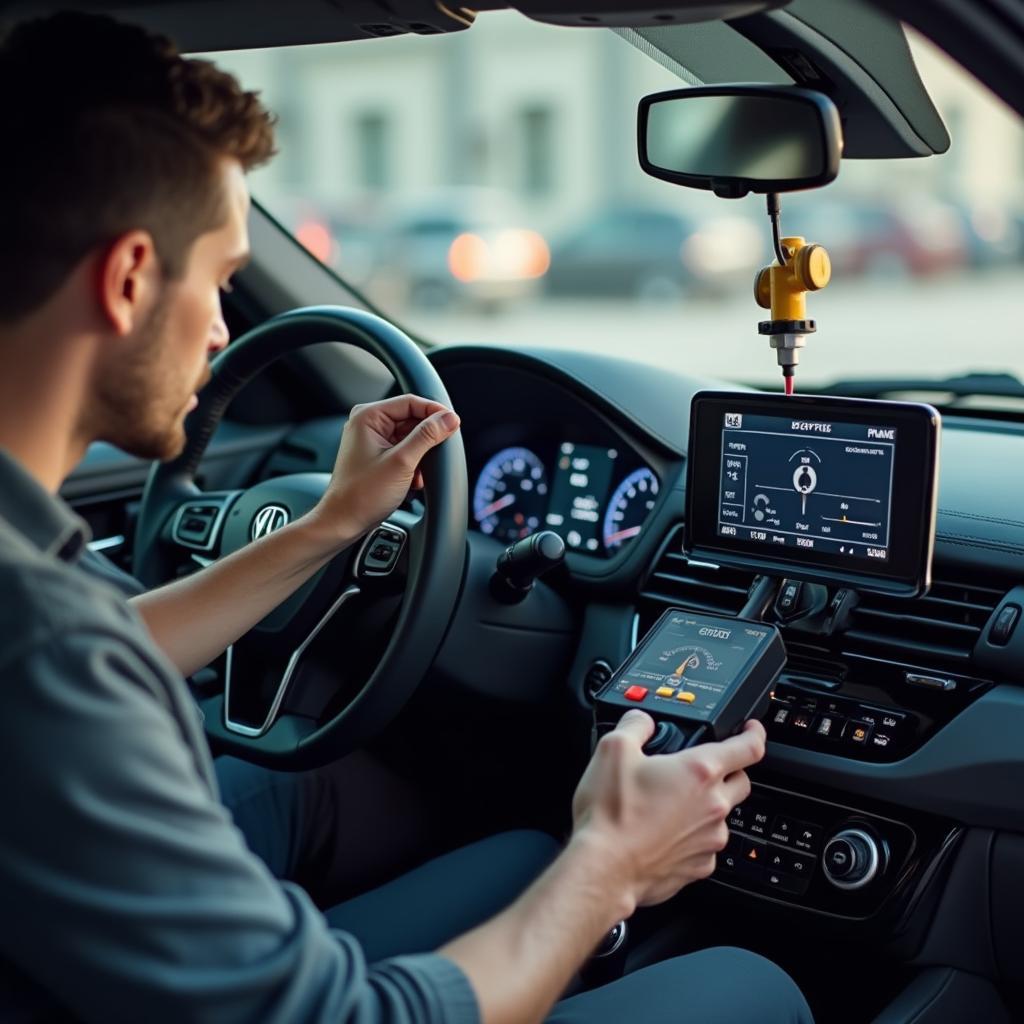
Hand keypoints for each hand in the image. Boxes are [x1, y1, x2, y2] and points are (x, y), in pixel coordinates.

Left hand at [311, 394, 460, 544]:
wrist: (344, 522)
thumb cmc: (362, 494)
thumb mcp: (402, 462)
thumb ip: (427, 436)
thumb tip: (449, 419)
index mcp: (368, 417)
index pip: (411, 402)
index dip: (435, 412)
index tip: (454, 423)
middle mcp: (368, 424)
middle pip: (412, 418)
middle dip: (427, 438)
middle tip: (439, 453)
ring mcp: (372, 440)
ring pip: (410, 436)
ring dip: (421, 454)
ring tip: (418, 473)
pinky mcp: (377, 456)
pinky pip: (404, 450)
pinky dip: (413, 463)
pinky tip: (413, 479)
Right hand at [571, 712, 765, 910]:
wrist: (604, 869)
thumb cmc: (611, 815)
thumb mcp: (613, 750)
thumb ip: (635, 725)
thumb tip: (642, 721)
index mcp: (699, 771)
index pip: (748, 747)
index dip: (754, 733)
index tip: (751, 729)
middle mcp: (713, 805)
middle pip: (741, 781)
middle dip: (728, 770)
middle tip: (700, 768)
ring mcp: (710, 839)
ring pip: (722, 814)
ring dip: (706, 805)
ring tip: (670, 803)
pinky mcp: (700, 866)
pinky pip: (706, 844)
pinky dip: (692, 835)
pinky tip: (663, 832)